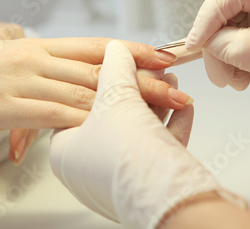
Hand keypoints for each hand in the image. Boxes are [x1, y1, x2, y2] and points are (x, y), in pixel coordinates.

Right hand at [0, 37, 190, 130]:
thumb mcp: (13, 59)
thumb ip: (46, 69)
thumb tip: (71, 83)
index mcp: (43, 47)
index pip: (98, 47)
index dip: (133, 51)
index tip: (163, 57)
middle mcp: (40, 61)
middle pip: (103, 71)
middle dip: (143, 79)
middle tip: (177, 86)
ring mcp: (27, 84)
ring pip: (87, 92)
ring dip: (126, 102)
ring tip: (159, 109)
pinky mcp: (11, 109)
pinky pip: (56, 114)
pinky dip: (87, 119)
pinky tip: (112, 125)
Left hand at [50, 41, 245, 228]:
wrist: (168, 200)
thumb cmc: (127, 156)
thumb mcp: (116, 98)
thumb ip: (114, 68)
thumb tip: (115, 50)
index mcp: (66, 150)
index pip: (82, 102)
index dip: (109, 77)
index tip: (128, 62)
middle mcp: (87, 168)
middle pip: (114, 115)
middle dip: (140, 89)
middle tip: (155, 71)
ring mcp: (116, 179)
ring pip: (137, 131)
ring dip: (158, 104)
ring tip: (173, 84)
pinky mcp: (143, 185)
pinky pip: (154, 148)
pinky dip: (169, 126)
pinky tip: (184, 109)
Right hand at [186, 0, 249, 159]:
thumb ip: (243, 48)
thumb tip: (210, 42)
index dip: (210, 16)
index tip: (197, 45)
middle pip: (223, 10)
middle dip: (215, 43)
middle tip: (220, 74)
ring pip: (219, 30)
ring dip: (219, 58)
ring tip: (234, 81)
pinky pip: (225, 44)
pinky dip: (224, 63)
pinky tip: (239, 79)